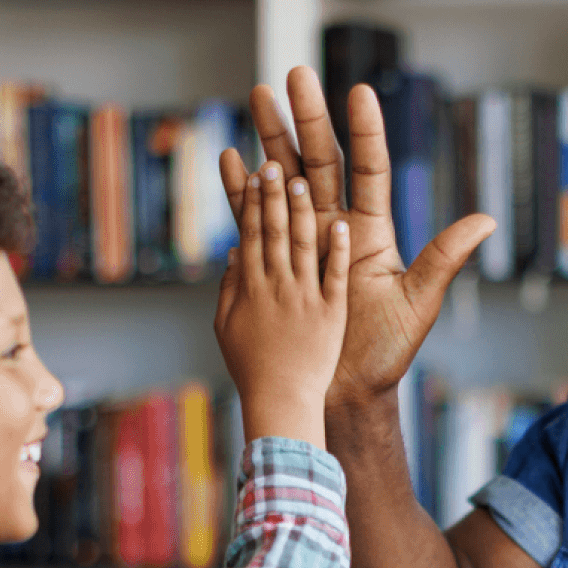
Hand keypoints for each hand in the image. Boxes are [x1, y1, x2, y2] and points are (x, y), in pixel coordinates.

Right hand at [214, 160, 349, 449]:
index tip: (253, 172)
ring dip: (302, 211)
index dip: (252, 202)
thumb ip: (230, 289)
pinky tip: (341, 227)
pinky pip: (334, 277)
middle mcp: (278, 287)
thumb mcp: (226, 329)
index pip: (253, 233)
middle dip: (274, 194)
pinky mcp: (330, 314)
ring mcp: (306, 298)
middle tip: (274, 160)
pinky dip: (337, 253)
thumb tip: (234, 252)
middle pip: (275, 230)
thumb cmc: (253, 371)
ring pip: (303, 245)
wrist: (283, 406)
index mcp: (252, 288)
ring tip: (303, 179)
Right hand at [220, 66, 496, 411]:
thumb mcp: (418, 302)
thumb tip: (486, 221)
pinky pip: (255, 219)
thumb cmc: (386, 352)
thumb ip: (444, 258)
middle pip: (319, 160)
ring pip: (284, 179)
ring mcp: (303, 241)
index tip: (358, 92)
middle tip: (293, 75)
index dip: (365, 131)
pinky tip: (232, 159)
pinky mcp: (277, 261)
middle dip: (306, 118)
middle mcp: (336, 226)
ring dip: (269, 139)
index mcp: (370, 230)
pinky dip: (241, 190)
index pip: (368, 168)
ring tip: (256, 98)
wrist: (345, 391)